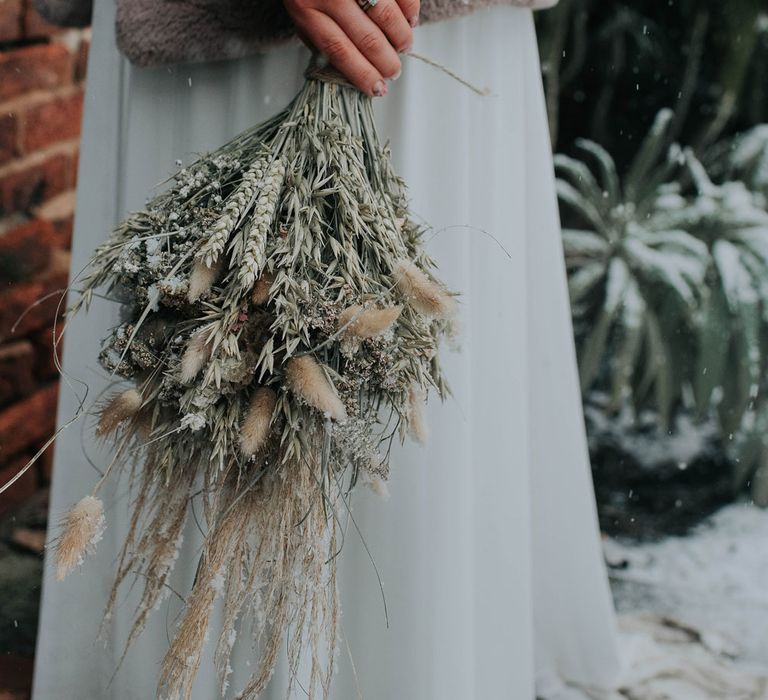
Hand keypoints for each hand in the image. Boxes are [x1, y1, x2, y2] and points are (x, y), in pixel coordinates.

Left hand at [284, 0, 419, 96]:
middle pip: (367, 37)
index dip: (362, 74)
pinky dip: (410, 10)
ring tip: (403, 47)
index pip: (339, 50)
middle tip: (394, 71)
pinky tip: (410, 20)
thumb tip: (351, 71)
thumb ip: (319, 38)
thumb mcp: (300, 12)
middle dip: (387, 61)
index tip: (377, 89)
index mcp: (305, 9)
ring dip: (401, 38)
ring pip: (386, 15)